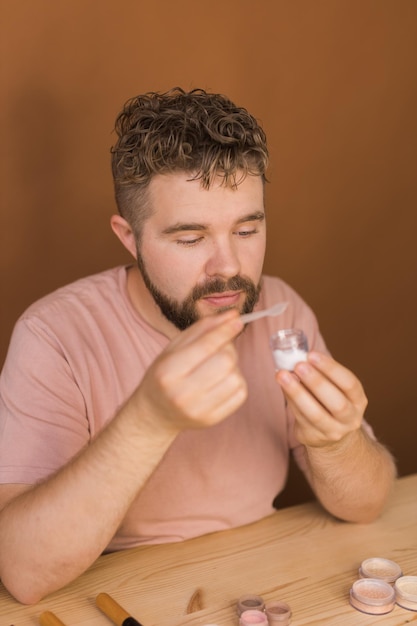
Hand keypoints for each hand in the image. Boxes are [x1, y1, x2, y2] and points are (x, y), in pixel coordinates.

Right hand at [133, 309, 246, 432]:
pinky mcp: (212, 419)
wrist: (154, 414)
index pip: (206, 345)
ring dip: (232, 367)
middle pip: (225, 361)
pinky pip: (240, 393)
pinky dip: (236, 382)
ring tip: (217, 368)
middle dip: (228, 348)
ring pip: (236, 377)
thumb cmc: (164, 376)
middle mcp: (182, 393)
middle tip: (219, 348)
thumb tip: (232, 315)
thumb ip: (202, 329)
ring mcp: (199, 410)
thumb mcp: (174, 348)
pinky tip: (221, 382)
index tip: (237, 319)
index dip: (225, 330)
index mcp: (168, 371)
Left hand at [276, 351, 367, 448]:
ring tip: (283, 375)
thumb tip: (295, 356)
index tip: (311, 355)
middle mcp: (350, 418)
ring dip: (297, 393)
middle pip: (337, 402)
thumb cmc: (330, 402)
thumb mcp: (334, 388)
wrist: (334, 438)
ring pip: (316, 414)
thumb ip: (320, 374)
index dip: (331, 368)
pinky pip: (301, 418)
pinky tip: (283, 387)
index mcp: (358, 400)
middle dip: (316, 382)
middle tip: (299, 365)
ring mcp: (333, 431)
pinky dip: (291, 400)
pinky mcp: (314, 437)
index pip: (349, 383)